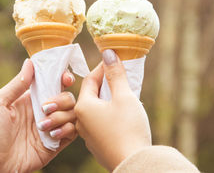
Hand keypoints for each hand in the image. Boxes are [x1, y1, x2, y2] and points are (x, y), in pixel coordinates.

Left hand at [0, 59, 76, 172]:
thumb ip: (17, 84)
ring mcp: (51, 127)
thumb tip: (30, 62)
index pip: (54, 83)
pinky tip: (52, 135)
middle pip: (68, 97)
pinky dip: (67, 130)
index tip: (65, 79)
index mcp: (31, 99)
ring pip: (72, 114)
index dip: (64, 78)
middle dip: (60, 100)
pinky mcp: (55, 144)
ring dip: (61, 117)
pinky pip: (73, 132)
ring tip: (43, 127)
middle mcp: (44, 111)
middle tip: (45, 108)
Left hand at [75, 49, 151, 170]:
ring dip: (105, 101)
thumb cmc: (128, 129)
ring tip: (120, 95)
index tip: (114, 61)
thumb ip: (115, 74)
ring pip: (94, 110)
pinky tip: (120, 116)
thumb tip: (108, 52)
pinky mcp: (97, 145)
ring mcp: (87, 135)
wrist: (132, 164)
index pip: (90, 80)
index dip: (103, 68)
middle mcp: (81, 121)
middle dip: (104, 84)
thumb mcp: (124, 97)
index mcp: (84, 106)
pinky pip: (98, 124)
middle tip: (118, 76)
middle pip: (90, 95)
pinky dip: (107, 115)